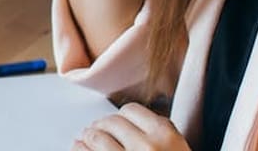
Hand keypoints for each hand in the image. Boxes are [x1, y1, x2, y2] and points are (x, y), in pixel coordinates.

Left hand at [72, 104, 189, 149]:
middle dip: (101, 125)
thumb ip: (163, 133)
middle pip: (113, 122)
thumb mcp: (180, 148)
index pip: (132, 111)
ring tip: (84, 138)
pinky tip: (78, 147)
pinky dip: (79, 149)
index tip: (115, 121)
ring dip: (88, 136)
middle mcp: (146, 146)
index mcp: (165, 135)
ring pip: (97, 138)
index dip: (121, 116)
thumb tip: (139, 121)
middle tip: (95, 128)